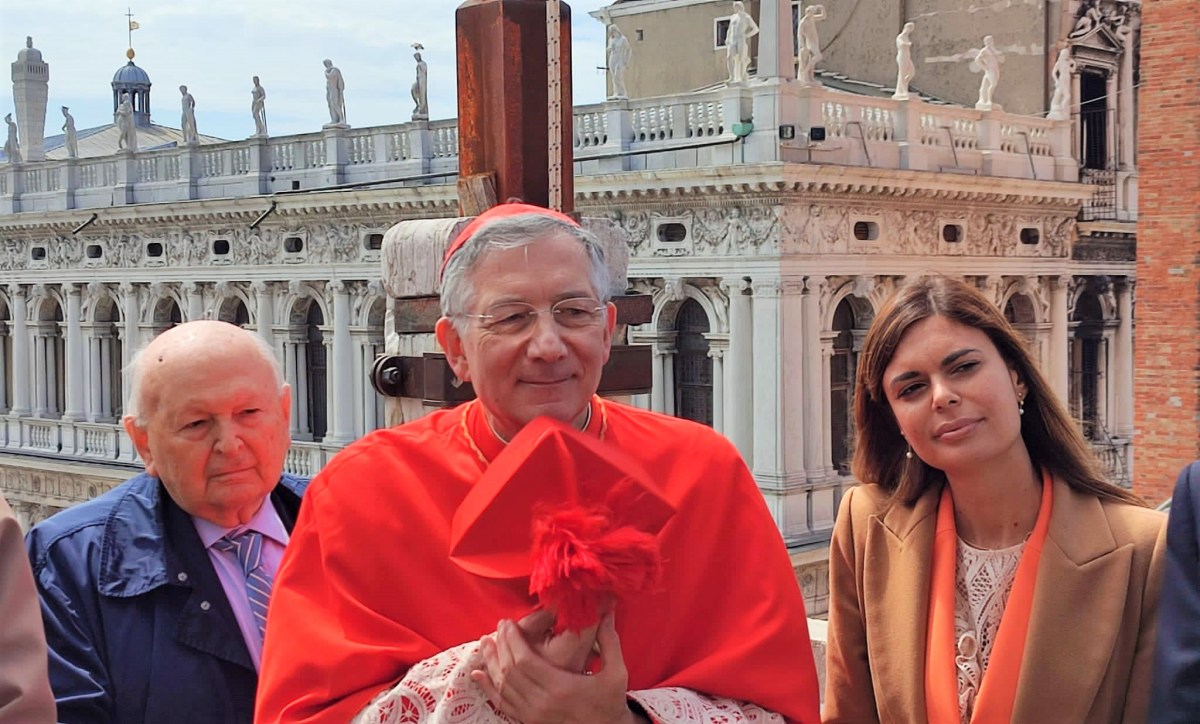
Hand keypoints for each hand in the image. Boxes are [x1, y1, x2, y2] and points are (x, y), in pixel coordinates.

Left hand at [471, 612, 635, 723]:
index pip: (524, 660)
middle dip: (501, 645)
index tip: (508, 622)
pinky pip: (502, 704)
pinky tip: (478, 676)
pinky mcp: (529, 722)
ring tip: (485, 643)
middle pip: (510, 671)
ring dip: (491, 663)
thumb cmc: (611, 702)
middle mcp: (542, 703)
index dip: (512, 640)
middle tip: (499, 626)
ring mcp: (533, 715)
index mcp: (561, 687)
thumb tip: (606, 611)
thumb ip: (609, 641)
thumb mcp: (617, 672)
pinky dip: (488, 689)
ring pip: (502, 687)